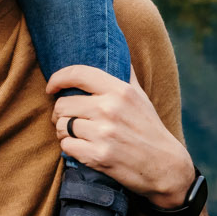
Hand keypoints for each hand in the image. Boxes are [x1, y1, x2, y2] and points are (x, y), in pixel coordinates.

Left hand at [46, 65, 193, 207]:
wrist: (165, 166)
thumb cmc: (149, 128)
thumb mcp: (141, 96)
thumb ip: (125, 74)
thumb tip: (117, 49)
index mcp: (120, 90)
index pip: (78, 74)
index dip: (57, 78)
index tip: (51, 88)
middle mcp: (110, 109)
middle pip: (62, 104)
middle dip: (60, 113)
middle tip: (67, 119)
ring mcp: (103, 133)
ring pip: (61, 126)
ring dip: (63, 132)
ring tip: (75, 135)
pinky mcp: (98, 156)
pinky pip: (66, 146)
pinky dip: (70, 148)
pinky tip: (81, 148)